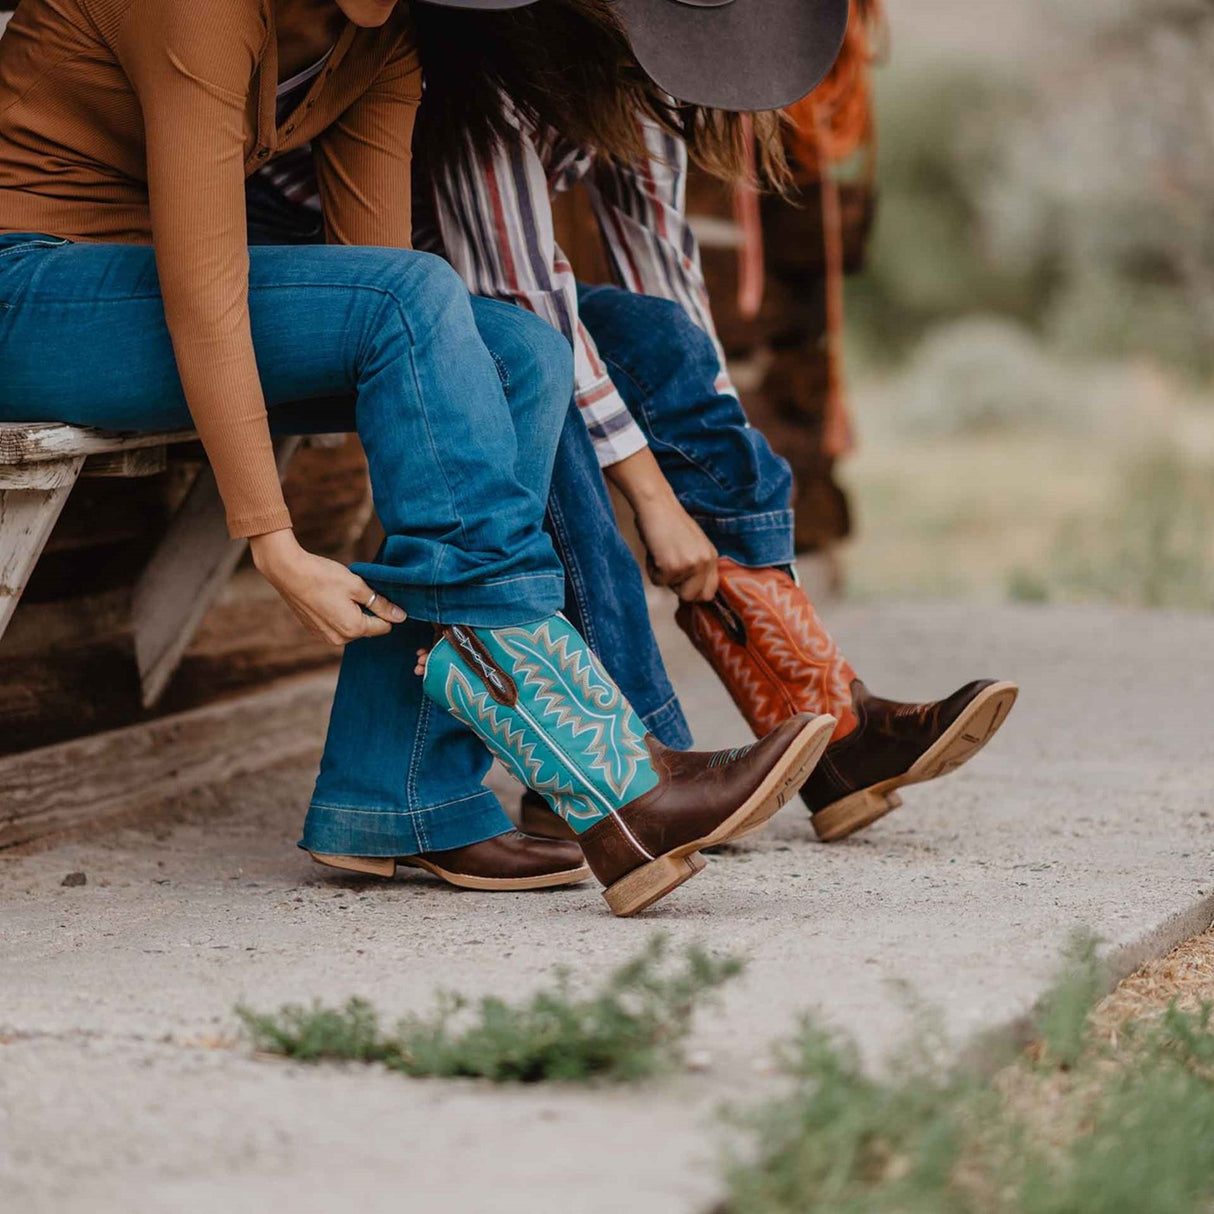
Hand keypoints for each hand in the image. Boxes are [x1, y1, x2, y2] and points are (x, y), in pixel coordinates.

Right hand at [249, 529, 405, 645]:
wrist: (288, 572)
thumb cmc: (323, 576)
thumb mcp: (357, 586)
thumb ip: (380, 603)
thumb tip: (401, 616)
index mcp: (353, 629)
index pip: (384, 626)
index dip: (385, 609)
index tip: (375, 593)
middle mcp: (339, 639)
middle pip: (368, 628)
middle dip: (367, 611)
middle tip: (354, 591)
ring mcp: (325, 637)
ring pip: (352, 628)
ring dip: (352, 613)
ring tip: (339, 594)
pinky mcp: (314, 631)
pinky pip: (336, 627)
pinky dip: (337, 614)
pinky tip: (328, 599)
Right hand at [604, 447, 719, 601]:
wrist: (656, 505)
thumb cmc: (668, 521)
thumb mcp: (693, 544)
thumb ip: (696, 564)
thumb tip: (689, 588)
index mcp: (711, 556)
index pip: (710, 591)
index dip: (694, 592)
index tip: (682, 587)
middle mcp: (705, 562)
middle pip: (693, 597)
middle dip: (678, 589)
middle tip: (668, 570)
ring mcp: (690, 565)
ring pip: (673, 589)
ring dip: (663, 576)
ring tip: (661, 554)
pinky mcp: (672, 567)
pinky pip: (658, 581)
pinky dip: (652, 569)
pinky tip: (654, 551)